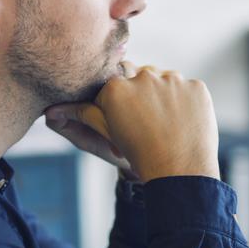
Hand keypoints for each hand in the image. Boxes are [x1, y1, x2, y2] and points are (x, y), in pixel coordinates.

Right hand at [53, 65, 219, 181]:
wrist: (178, 171)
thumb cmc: (137, 153)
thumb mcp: (107, 132)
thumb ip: (83, 115)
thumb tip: (51, 111)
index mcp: (116, 86)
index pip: (114, 80)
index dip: (119, 98)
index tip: (126, 116)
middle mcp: (144, 76)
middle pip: (139, 76)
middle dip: (141, 93)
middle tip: (146, 120)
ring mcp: (174, 80)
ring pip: (165, 79)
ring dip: (163, 94)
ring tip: (165, 122)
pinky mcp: (197, 87)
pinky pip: (188, 88)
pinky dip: (186, 101)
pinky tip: (182, 120)